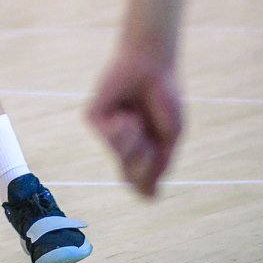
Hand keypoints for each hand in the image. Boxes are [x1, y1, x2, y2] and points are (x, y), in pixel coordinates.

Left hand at [87, 43, 182, 197]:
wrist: (152, 65)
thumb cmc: (164, 96)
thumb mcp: (170, 137)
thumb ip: (160, 165)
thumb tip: (148, 197)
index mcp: (140, 149)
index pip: (138, 182)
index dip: (147, 182)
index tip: (156, 165)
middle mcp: (121, 143)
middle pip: (130, 176)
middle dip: (146, 162)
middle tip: (151, 141)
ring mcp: (106, 131)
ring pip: (120, 158)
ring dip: (136, 143)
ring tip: (138, 120)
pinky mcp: (93, 118)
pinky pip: (109, 138)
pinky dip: (124, 130)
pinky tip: (126, 114)